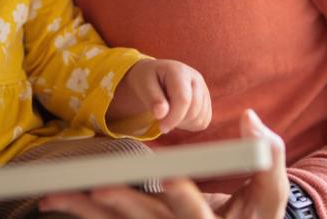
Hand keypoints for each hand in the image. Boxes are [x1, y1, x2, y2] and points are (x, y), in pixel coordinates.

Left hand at [40, 109, 289, 218]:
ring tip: (57, 198)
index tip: (170, 179)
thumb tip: (250, 118)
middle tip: (101, 187)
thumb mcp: (270, 192)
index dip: (183, 199)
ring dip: (88, 212)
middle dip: (123, 204)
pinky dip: (84, 213)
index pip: (196, 214)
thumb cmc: (256, 214)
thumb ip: (268, 155)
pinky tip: (58, 201)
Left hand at [108, 59, 210, 133]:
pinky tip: (178, 116)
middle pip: (193, 111)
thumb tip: (161, 113)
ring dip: (183, 123)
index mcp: (180, 71)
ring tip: (168, 114)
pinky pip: (203, 122)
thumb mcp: (144, 85)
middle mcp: (196, 79)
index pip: (183, 99)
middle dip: (176, 122)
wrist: (156, 76)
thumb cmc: (149, 80)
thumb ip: (152, 99)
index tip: (161, 127)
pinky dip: (190, 125)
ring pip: (200, 118)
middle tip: (161, 121)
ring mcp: (204, 90)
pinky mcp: (207, 102)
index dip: (173, 117)